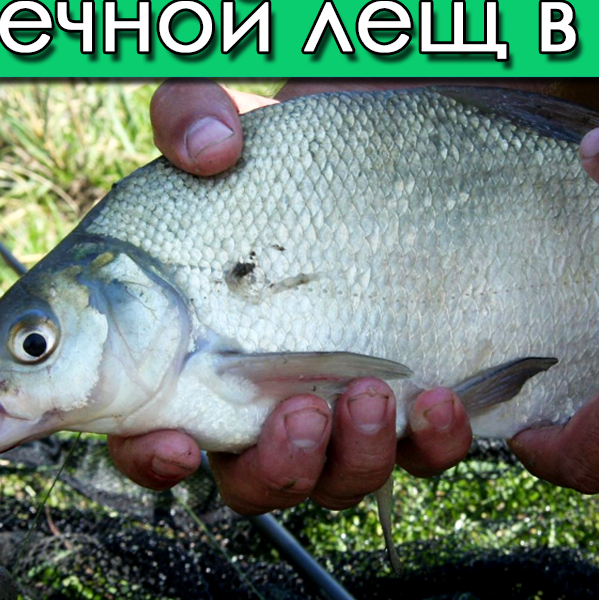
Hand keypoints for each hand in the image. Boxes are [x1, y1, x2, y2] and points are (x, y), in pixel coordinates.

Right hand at [108, 80, 472, 513]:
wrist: (386, 156)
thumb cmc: (282, 153)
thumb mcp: (226, 121)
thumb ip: (188, 115)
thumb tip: (207, 149)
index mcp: (192, 359)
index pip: (153, 439)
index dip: (155, 459)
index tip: (178, 442)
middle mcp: (263, 403)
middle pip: (255, 484)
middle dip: (279, 468)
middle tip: (304, 412)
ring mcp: (342, 409)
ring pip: (339, 482)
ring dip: (355, 459)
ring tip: (374, 394)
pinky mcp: (413, 399)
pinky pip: (423, 453)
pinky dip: (434, 444)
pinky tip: (444, 400)